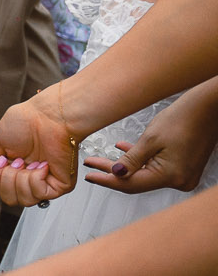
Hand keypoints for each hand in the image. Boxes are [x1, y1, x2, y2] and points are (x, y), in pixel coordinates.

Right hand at [0, 92, 78, 207]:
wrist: (47, 117)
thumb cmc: (26, 121)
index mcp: (15, 167)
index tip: (2, 159)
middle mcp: (29, 177)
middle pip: (9, 199)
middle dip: (7, 179)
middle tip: (17, 160)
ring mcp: (44, 182)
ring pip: (24, 200)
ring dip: (20, 178)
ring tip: (27, 161)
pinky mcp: (59, 185)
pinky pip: (39, 194)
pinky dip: (35, 177)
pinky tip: (41, 164)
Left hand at [84, 88, 217, 193]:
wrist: (206, 111)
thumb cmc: (182, 120)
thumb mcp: (150, 139)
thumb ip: (132, 160)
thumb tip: (116, 174)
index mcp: (170, 177)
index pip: (131, 184)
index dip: (107, 180)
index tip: (89, 176)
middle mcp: (179, 182)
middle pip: (137, 180)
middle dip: (112, 172)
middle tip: (90, 164)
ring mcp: (183, 176)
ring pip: (145, 174)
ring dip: (124, 166)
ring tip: (100, 158)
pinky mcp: (184, 169)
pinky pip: (156, 168)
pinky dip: (140, 160)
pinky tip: (123, 150)